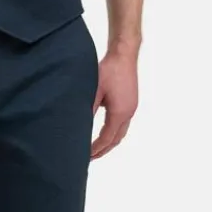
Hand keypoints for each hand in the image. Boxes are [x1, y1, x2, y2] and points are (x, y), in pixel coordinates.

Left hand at [90, 44, 138, 158]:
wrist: (124, 54)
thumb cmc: (109, 69)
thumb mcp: (94, 90)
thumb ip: (88, 109)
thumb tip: (79, 125)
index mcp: (120, 113)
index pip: (107, 138)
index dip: (96, 149)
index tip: (86, 156)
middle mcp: (128, 112)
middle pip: (116, 139)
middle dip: (104, 150)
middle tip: (90, 157)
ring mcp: (131, 108)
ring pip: (121, 132)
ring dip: (110, 142)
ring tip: (98, 148)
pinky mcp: (130, 102)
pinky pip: (123, 123)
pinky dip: (114, 132)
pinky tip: (105, 131)